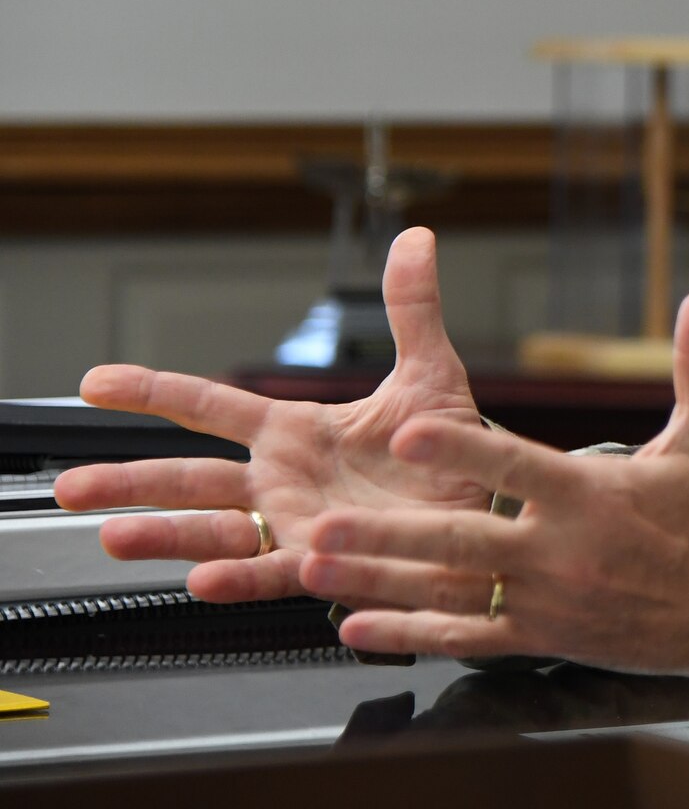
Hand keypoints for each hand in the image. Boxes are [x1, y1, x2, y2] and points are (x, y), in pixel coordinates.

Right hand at [53, 228, 492, 602]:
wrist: (489, 514)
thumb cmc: (452, 453)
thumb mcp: (431, 375)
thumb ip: (412, 310)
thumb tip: (416, 238)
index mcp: (295, 434)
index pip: (210, 407)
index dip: (153, 392)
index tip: (95, 382)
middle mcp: (283, 483)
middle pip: (189, 480)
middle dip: (128, 481)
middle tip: (71, 484)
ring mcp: (296, 528)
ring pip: (214, 533)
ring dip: (163, 536)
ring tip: (113, 538)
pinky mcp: (326, 568)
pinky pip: (274, 574)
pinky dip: (240, 577)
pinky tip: (203, 578)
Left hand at [299, 269, 688, 674]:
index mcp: (591, 492)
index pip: (513, 464)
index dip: (459, 448)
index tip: (405, 430)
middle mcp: (561, 550)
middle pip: (460, 541)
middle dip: (387, 534)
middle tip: (322, 523)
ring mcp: (548, 600)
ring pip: (449, 593)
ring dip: (379, 579)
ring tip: (315, 566)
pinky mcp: (545, 639)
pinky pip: (468, 640)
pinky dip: (411, 635)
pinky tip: (356, 626)